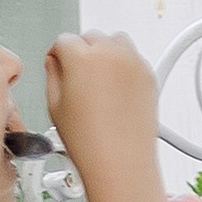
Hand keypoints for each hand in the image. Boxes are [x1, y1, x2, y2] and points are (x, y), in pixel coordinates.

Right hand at [44, 31, 159, 178]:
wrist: (121, 164)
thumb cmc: (89, 142)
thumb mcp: (54, 105)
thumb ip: (52, 74)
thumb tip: (56, 62)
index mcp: (82, 57)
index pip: (63, 41)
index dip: (57, 55)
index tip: (57, 66)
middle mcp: (111, 54)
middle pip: (90, 37)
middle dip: (80, 52)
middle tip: (76, 77)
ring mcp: (133, 63)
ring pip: (115, 42)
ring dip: (104, 53)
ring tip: (97, 80)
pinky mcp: (148, 75)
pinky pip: (132, 58)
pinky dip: (123, 66)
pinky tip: (114, 90)